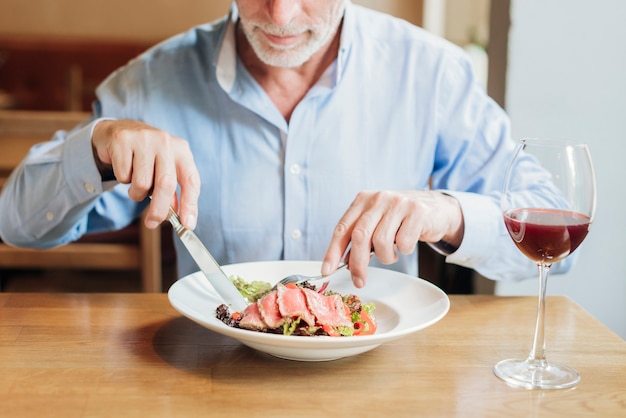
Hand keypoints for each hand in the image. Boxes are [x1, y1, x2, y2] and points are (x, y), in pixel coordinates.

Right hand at [92, 120, 200, 229]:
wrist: (118, 131)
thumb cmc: (147, 158)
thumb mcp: (164, 170)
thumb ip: (172, 192)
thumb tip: (179, 218)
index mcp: (182, 151)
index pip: (191, 180)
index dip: (190, 204)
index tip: (187, 224)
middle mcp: (166, 142)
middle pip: (166, 184)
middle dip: (160, 209)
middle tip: (152, 223)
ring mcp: (144, 139)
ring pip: (142, 182)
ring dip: (137, 193)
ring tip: (136, 185)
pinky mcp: (123, 140)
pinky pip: (123, 175)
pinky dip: (123, 179)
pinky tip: (125, 168)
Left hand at [322, 190, 463, 287]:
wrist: (436, 209)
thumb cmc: (400, 220)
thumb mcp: (377, 222)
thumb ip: (360, 238)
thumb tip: (344, 263)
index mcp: (362, 200)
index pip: (342, 228)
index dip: (333, 251)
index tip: (327, 270)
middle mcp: (378, 199)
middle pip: (360, 236)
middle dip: (357, 263)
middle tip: (359, 280)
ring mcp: (398, 203)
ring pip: (381, 242)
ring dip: (386, 257)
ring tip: (391, 254)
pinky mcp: (416, 212)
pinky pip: (403, 243)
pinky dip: (404, 250)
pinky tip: (407, 244)